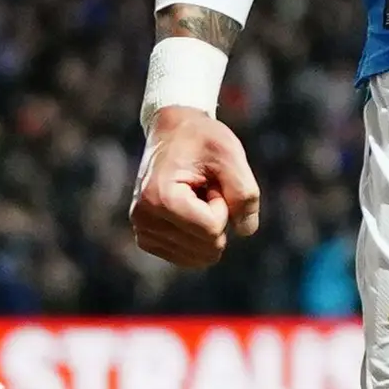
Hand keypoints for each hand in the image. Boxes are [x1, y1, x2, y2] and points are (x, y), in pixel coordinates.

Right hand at [128, 106, 261, 266]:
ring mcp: (143, 231)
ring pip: (200, 256)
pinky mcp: (147, 239)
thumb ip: (244, 192)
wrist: (172, 131)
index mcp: (160, 197)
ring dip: (207, 227)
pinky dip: (198, 238)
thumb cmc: (201, 139)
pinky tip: (188, 209)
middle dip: (216, 218)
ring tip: (195, 197)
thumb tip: (246, 231)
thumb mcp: (230, 155)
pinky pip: (188, 258)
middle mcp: (144, 219)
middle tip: (203, 188)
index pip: (213, 229)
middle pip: (207, 247)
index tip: (209, 180)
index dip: (224, 205)